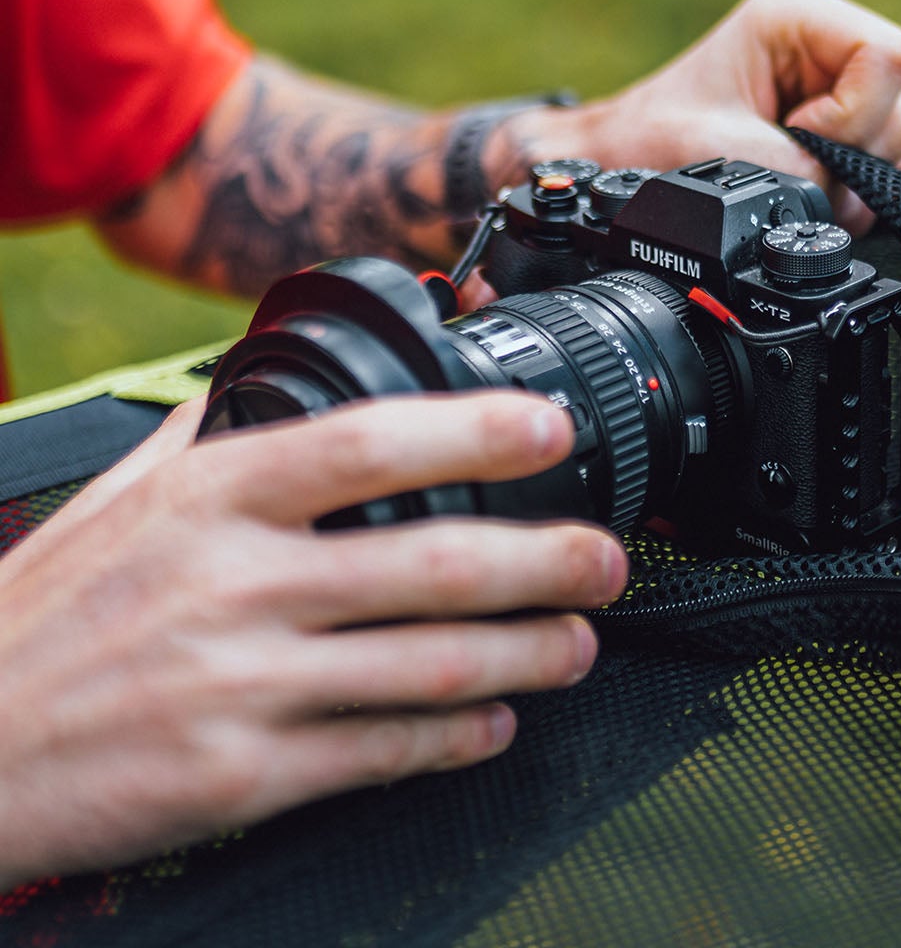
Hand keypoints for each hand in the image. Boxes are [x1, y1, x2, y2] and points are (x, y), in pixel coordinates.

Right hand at [0, 390, 626, 888]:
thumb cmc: (45, 613)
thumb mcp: (121, 497)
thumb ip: (213, 429)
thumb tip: (282, 363)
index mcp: (213, 497)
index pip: (368, 442)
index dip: (475, 430)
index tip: (550, 426)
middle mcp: (236, 582)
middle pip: (432, 563)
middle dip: (546, 562)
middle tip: (605, 560)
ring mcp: (241, 683)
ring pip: (428, 666)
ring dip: (527, 654)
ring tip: (579, 643)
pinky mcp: (239, 776)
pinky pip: (379, 752)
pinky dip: (456, 739)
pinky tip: (495, 723)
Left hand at [496, 0, 900, 233]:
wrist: (624, 163)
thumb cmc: (654, 141)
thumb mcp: (725, 151)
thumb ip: (801, 171)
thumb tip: (852, 197)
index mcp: (798, 14)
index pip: (889, 55)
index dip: (854, 113)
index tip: (795, 135)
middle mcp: (827, 39)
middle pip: (900, 104)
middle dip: (853, 153)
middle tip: (788, 162)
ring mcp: (838, 82)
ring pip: (898, 139)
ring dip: (850, 178)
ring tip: (786, 174)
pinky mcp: (840, 121)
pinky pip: (881, 162)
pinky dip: (846, 189)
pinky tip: (799, 183)